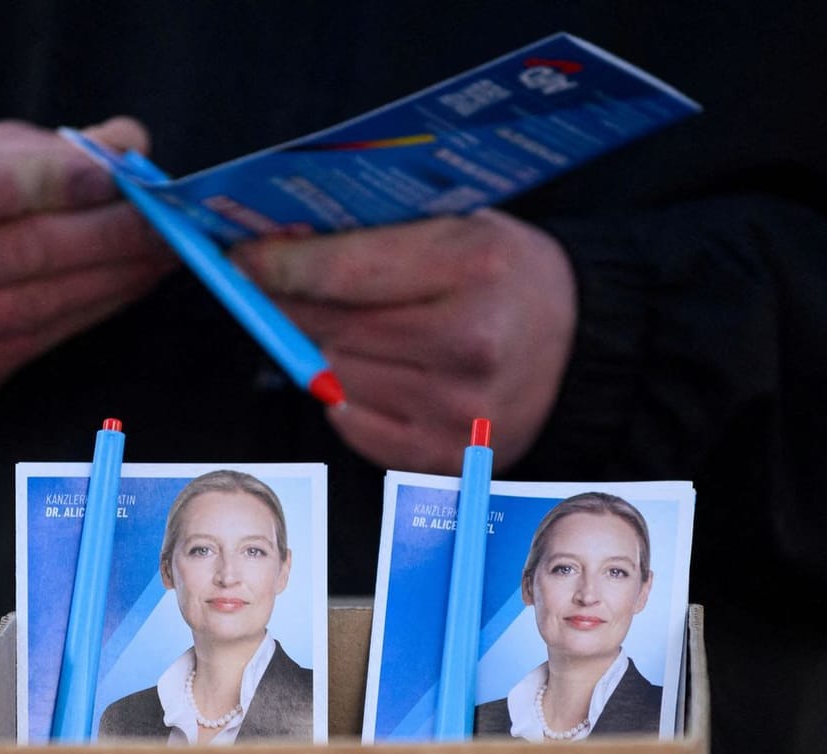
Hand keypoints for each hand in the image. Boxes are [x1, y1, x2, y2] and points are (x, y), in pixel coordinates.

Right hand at [0, 118, 175, 394]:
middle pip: (22, 252)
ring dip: (115, 279)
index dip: (62, 184)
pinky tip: (128, 283)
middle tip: (165, 221)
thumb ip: (49, 148)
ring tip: (161, 252)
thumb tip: (127, 144)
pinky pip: (43, 340)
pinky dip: (96, 309)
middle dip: (109, 237)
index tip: (118, 177)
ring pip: (40, 305)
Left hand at [233, 212, 575, 471]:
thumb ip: (379, 238)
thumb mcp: (460, 228)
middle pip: (334, 327)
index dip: (282, 267)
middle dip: (295, 307)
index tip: (245, 260)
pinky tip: (374, 375)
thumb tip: (281, 252)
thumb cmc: (511, 278)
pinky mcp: (447, 453)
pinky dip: (348, 399)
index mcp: (475, 267)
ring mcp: (458, 408)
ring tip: (361, 332)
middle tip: (277, 290)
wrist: (581, 345)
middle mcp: (469, 343)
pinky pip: (355, 425)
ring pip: (339, 377)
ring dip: (329, 354)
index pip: (344, 271)